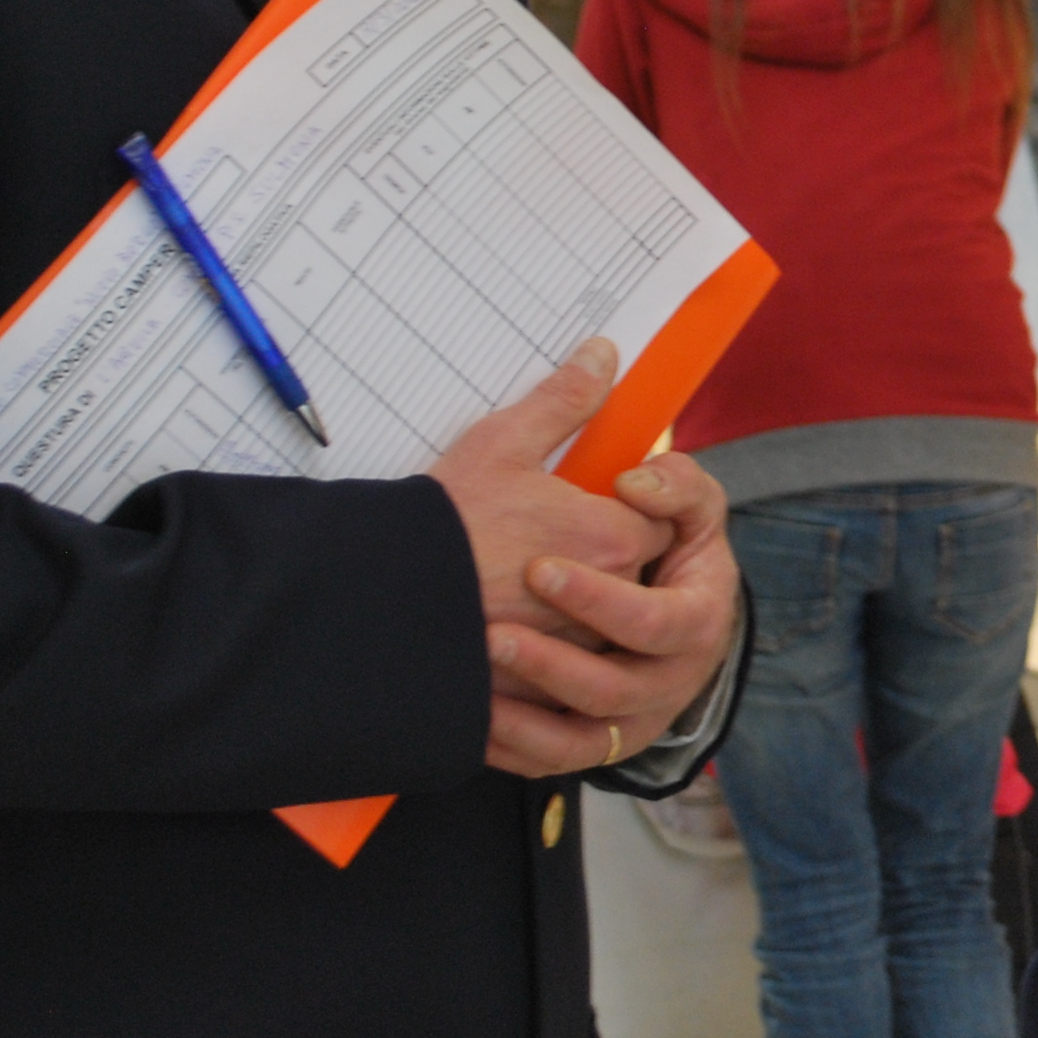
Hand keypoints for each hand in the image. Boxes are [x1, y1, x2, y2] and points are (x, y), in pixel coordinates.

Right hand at [428, 341, 671, 653]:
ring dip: (579, 602)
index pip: (661, 522)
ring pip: (600, 620)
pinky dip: (544, 642)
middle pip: (634, 572)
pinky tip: (505, 616)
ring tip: (525, 576)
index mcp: (610, 537)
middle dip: (607, 553)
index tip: (598, 499)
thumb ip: (564, 401)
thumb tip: (602, 356)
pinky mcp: (538, 681)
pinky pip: (562, 661)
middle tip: (556, 534)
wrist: (377, 598)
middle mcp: (604, 597)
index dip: (631, 507)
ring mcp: (572, 645)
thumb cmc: (443, 520)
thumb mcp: (503, 444)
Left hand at [480, 448, 737, 776]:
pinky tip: (472, 718)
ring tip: (477, 679)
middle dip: (550, 665)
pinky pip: (551, 762)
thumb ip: (676, 484)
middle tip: (492, 634)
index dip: (598, 601)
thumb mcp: (690, 507)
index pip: (655, 622)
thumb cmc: (672, 547)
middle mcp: (673, 681)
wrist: (669, 604)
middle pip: (614, 690)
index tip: (538, 569)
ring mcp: (635, 720)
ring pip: (581, 742)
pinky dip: (511, 747)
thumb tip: (634, 483)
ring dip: (525, 718)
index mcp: (700, 621)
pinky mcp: (597, 745)